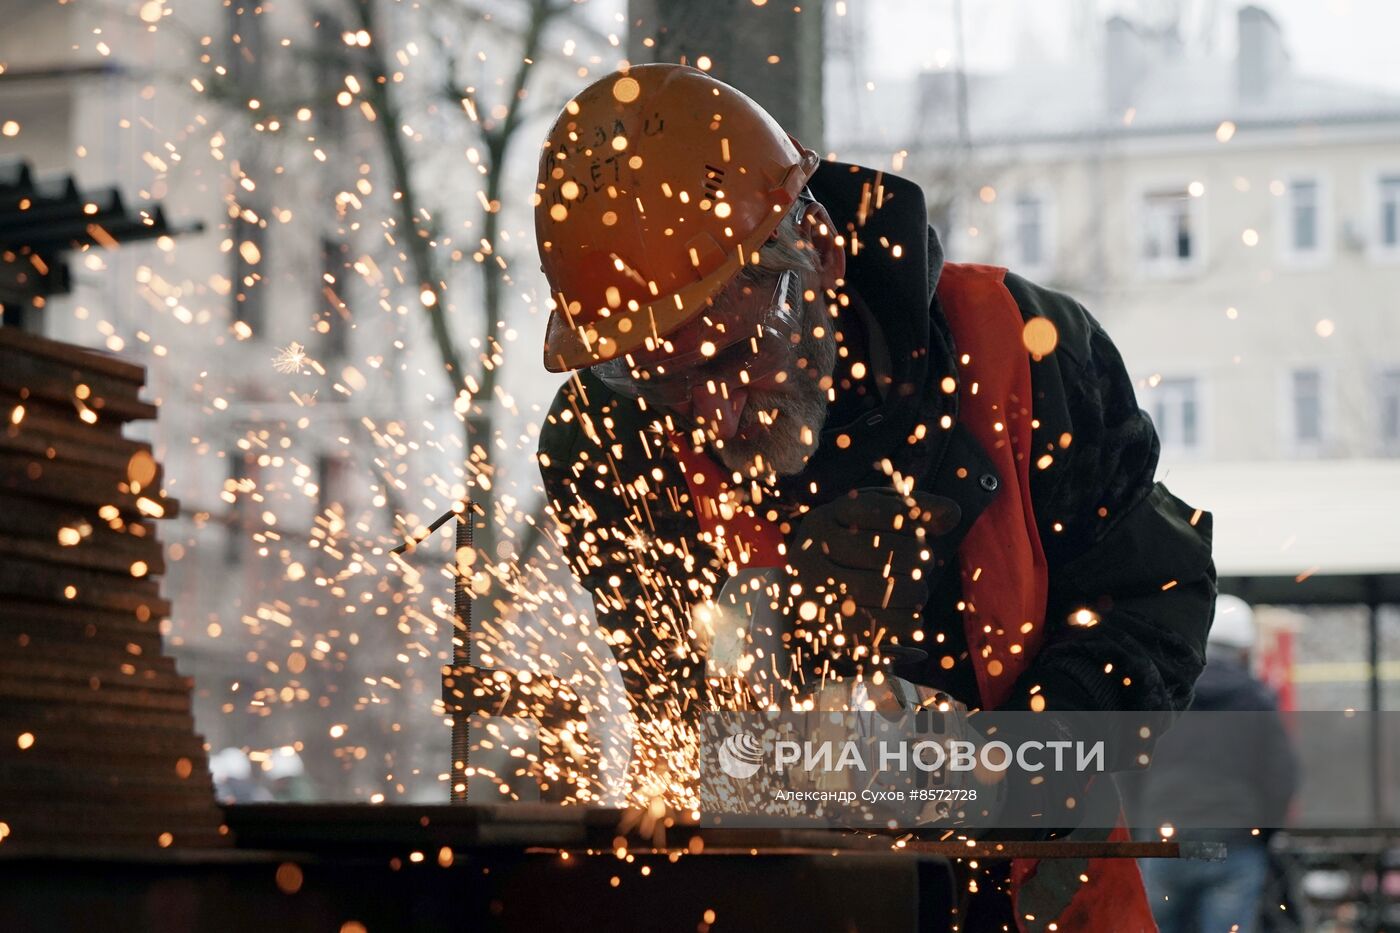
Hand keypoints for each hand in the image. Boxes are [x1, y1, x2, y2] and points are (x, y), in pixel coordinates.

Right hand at [785, 487, 959, 663]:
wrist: (815, 597)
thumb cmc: (854, 549)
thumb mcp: (875, 521)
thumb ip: (913, 510)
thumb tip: (952, 513)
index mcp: (825, 519)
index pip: (879, 510)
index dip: (911, 519)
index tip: (922, 529)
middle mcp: (810, 552)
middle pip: (882, 551)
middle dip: (917, 558)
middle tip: (924, 564)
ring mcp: (813, 592)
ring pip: (880, 589)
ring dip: (914, 592)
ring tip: (918, 591)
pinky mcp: (825, 627)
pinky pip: (876, 626)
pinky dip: (905, 622)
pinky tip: (912, 617)